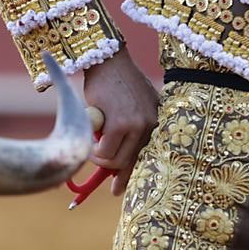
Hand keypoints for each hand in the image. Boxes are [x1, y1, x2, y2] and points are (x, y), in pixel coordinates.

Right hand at [82, 46, 158, 195]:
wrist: (108, 60)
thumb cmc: (117, 83)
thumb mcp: (131, 106)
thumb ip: (130, 130)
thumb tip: (116, 162)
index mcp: (157, 121)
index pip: (148, 156)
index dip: (132, 175)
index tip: (118, 189)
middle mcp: (151, 125)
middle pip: (131, 163)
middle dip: (115, 173)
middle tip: (104, 177)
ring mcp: (137, 125)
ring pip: (116, 161)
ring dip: (101, 158)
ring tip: (93, 147)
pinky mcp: (120, 124)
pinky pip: (104, 153)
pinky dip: (94, 151)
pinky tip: (91, 140)